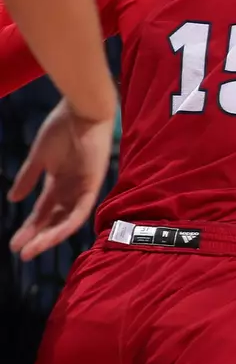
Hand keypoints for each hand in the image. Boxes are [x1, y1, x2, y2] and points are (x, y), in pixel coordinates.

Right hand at [6, 100, 112, 260]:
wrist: (81, 110)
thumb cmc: (61, 128)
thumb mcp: (39, 157)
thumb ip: (28, 178)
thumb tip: (13, 199)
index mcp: (59, 182)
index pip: (44, 212)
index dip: (30, 228)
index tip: (14, 244)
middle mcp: (72, 188)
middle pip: (55, 219)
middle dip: (38, 237)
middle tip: (21, 254)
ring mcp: (83, 186)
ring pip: (68, 220)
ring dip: (51, 236)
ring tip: (32, 250)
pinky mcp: (94, 183)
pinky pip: (82, 209)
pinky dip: (68, 223)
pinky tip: (54, 235)